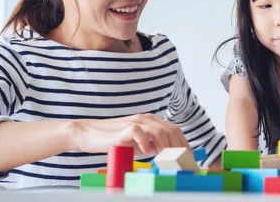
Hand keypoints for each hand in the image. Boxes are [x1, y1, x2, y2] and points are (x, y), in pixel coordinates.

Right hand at [70, 113, 189, 154]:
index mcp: (152, 122)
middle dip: (178, 147)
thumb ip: (153, 146)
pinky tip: (145, 152)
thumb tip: (168, 155)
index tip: (189, 156)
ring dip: (165, 147)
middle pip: (171, 130)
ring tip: (165, 160)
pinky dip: (145, 142)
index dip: (184, 142)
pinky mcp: (125, 127)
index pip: (174, 130)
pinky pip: (139, 131)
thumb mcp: (139, 145)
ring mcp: (136, 121)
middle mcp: (147, 119)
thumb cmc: (115, 141)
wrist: (90, 134)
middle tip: (180, 161)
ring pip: (159, 131)